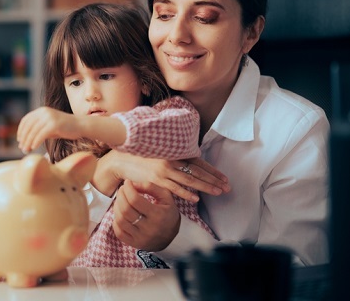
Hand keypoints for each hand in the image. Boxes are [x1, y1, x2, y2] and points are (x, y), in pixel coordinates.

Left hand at [17, 107, 81, 152]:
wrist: (80, 125)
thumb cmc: (64, 128)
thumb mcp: (48, 126)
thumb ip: (38, 129)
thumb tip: (24, 141)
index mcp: (41, 110)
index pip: (26, 120)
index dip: (20, 130)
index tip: (19, 140)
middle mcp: (44, 112)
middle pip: (28, 126)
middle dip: (24, 138)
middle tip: (22, 148)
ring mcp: (49, 117)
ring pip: (33, 131)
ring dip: (28, 142)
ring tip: (26, 150)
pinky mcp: (54, 124)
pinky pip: (41, 134)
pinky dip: (36, 142)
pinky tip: (34, 148)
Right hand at [94, 150, 229, 201]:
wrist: (121, 160)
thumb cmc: (141, 156)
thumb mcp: (160, 153)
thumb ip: (175, 158)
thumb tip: (188, 164)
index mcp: (174, 152)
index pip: (199, 162)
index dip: (212, 171)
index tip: (225, 178)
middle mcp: (172, 160)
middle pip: (198, 171)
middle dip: (214, 180)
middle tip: (227, 187)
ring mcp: (164, 170)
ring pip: (189, 180)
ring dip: (205, 187)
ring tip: (218, 192)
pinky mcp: (156, 179)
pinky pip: (174, 187)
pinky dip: (186, 193)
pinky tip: (196, 198)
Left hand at [112, 180, 179, 250]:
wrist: (172, 238)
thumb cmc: (168, 213)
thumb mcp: (166, 197)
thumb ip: (151, 187)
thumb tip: (133, 184)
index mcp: (158, 215)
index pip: (135, 200)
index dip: (128, 189)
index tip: (127, 182)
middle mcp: (148, 228)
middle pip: (126, 209)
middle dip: (121, 196)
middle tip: (122, 189)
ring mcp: (140, 238)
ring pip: (120, 220)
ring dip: (116, 206)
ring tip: (120, 199)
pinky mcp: (134, 244)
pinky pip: (118, 232)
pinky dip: (116, 220)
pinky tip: (120, 213)